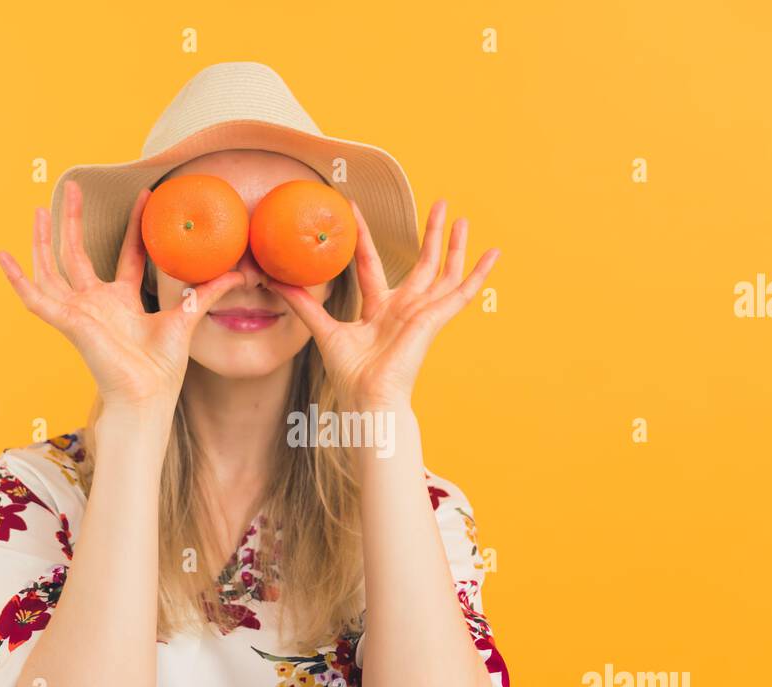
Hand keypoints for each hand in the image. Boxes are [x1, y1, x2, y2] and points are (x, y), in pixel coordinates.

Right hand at [0, 180, 245, 416]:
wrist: (146, 395)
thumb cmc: (162, 368)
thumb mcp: (187, 319)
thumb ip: (208, 294)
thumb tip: (241, 273)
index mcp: (123, 302)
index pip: (127, 255)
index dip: (134, 227)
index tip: (144, 196)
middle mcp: (97, 304)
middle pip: (78, 254)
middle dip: (73, 221)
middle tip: (71, 187)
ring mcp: (78, 312)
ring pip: (52, 269)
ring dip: (42, 240)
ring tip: (39, 209)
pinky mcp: (66, 321)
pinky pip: (34, 298)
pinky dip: (17, 279)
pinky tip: (3, 256)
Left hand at [265, 197, 499, 409]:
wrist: (370, 398)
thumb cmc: (351, 375)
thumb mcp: (324, 330)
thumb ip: (305, 305)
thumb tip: (277, 280)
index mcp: (380, 309)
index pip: (372, 263)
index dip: (364, 236)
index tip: (354, 209)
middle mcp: (405, 308)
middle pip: (421, 262)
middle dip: (429, 234)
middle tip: (438, 203)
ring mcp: (423, 312)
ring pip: (444, 271)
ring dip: (453, 245)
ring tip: (461, 218)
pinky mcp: (435, 318)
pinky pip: (462, 293)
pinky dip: (480, 273)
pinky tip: (494, 254)